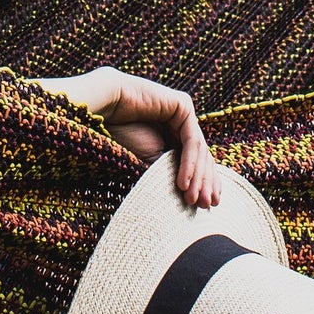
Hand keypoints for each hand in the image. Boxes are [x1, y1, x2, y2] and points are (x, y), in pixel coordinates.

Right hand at [36, 66, 222, 207]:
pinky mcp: (183, 106)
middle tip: (206, 205)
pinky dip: (189, 164)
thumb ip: (171, 173)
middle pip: (201, 155)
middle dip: (205, 183)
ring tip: (192, 199)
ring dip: (198, 178)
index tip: (206, 207)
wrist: (106, 109)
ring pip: (199, 150)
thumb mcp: (151, 162)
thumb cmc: (121, 135)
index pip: (196, 160)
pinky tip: (184, 183)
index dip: (203, 183)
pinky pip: (191, 140)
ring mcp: (184, 113)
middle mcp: (182, 123)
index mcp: (174, 134)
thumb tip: (192, 197)